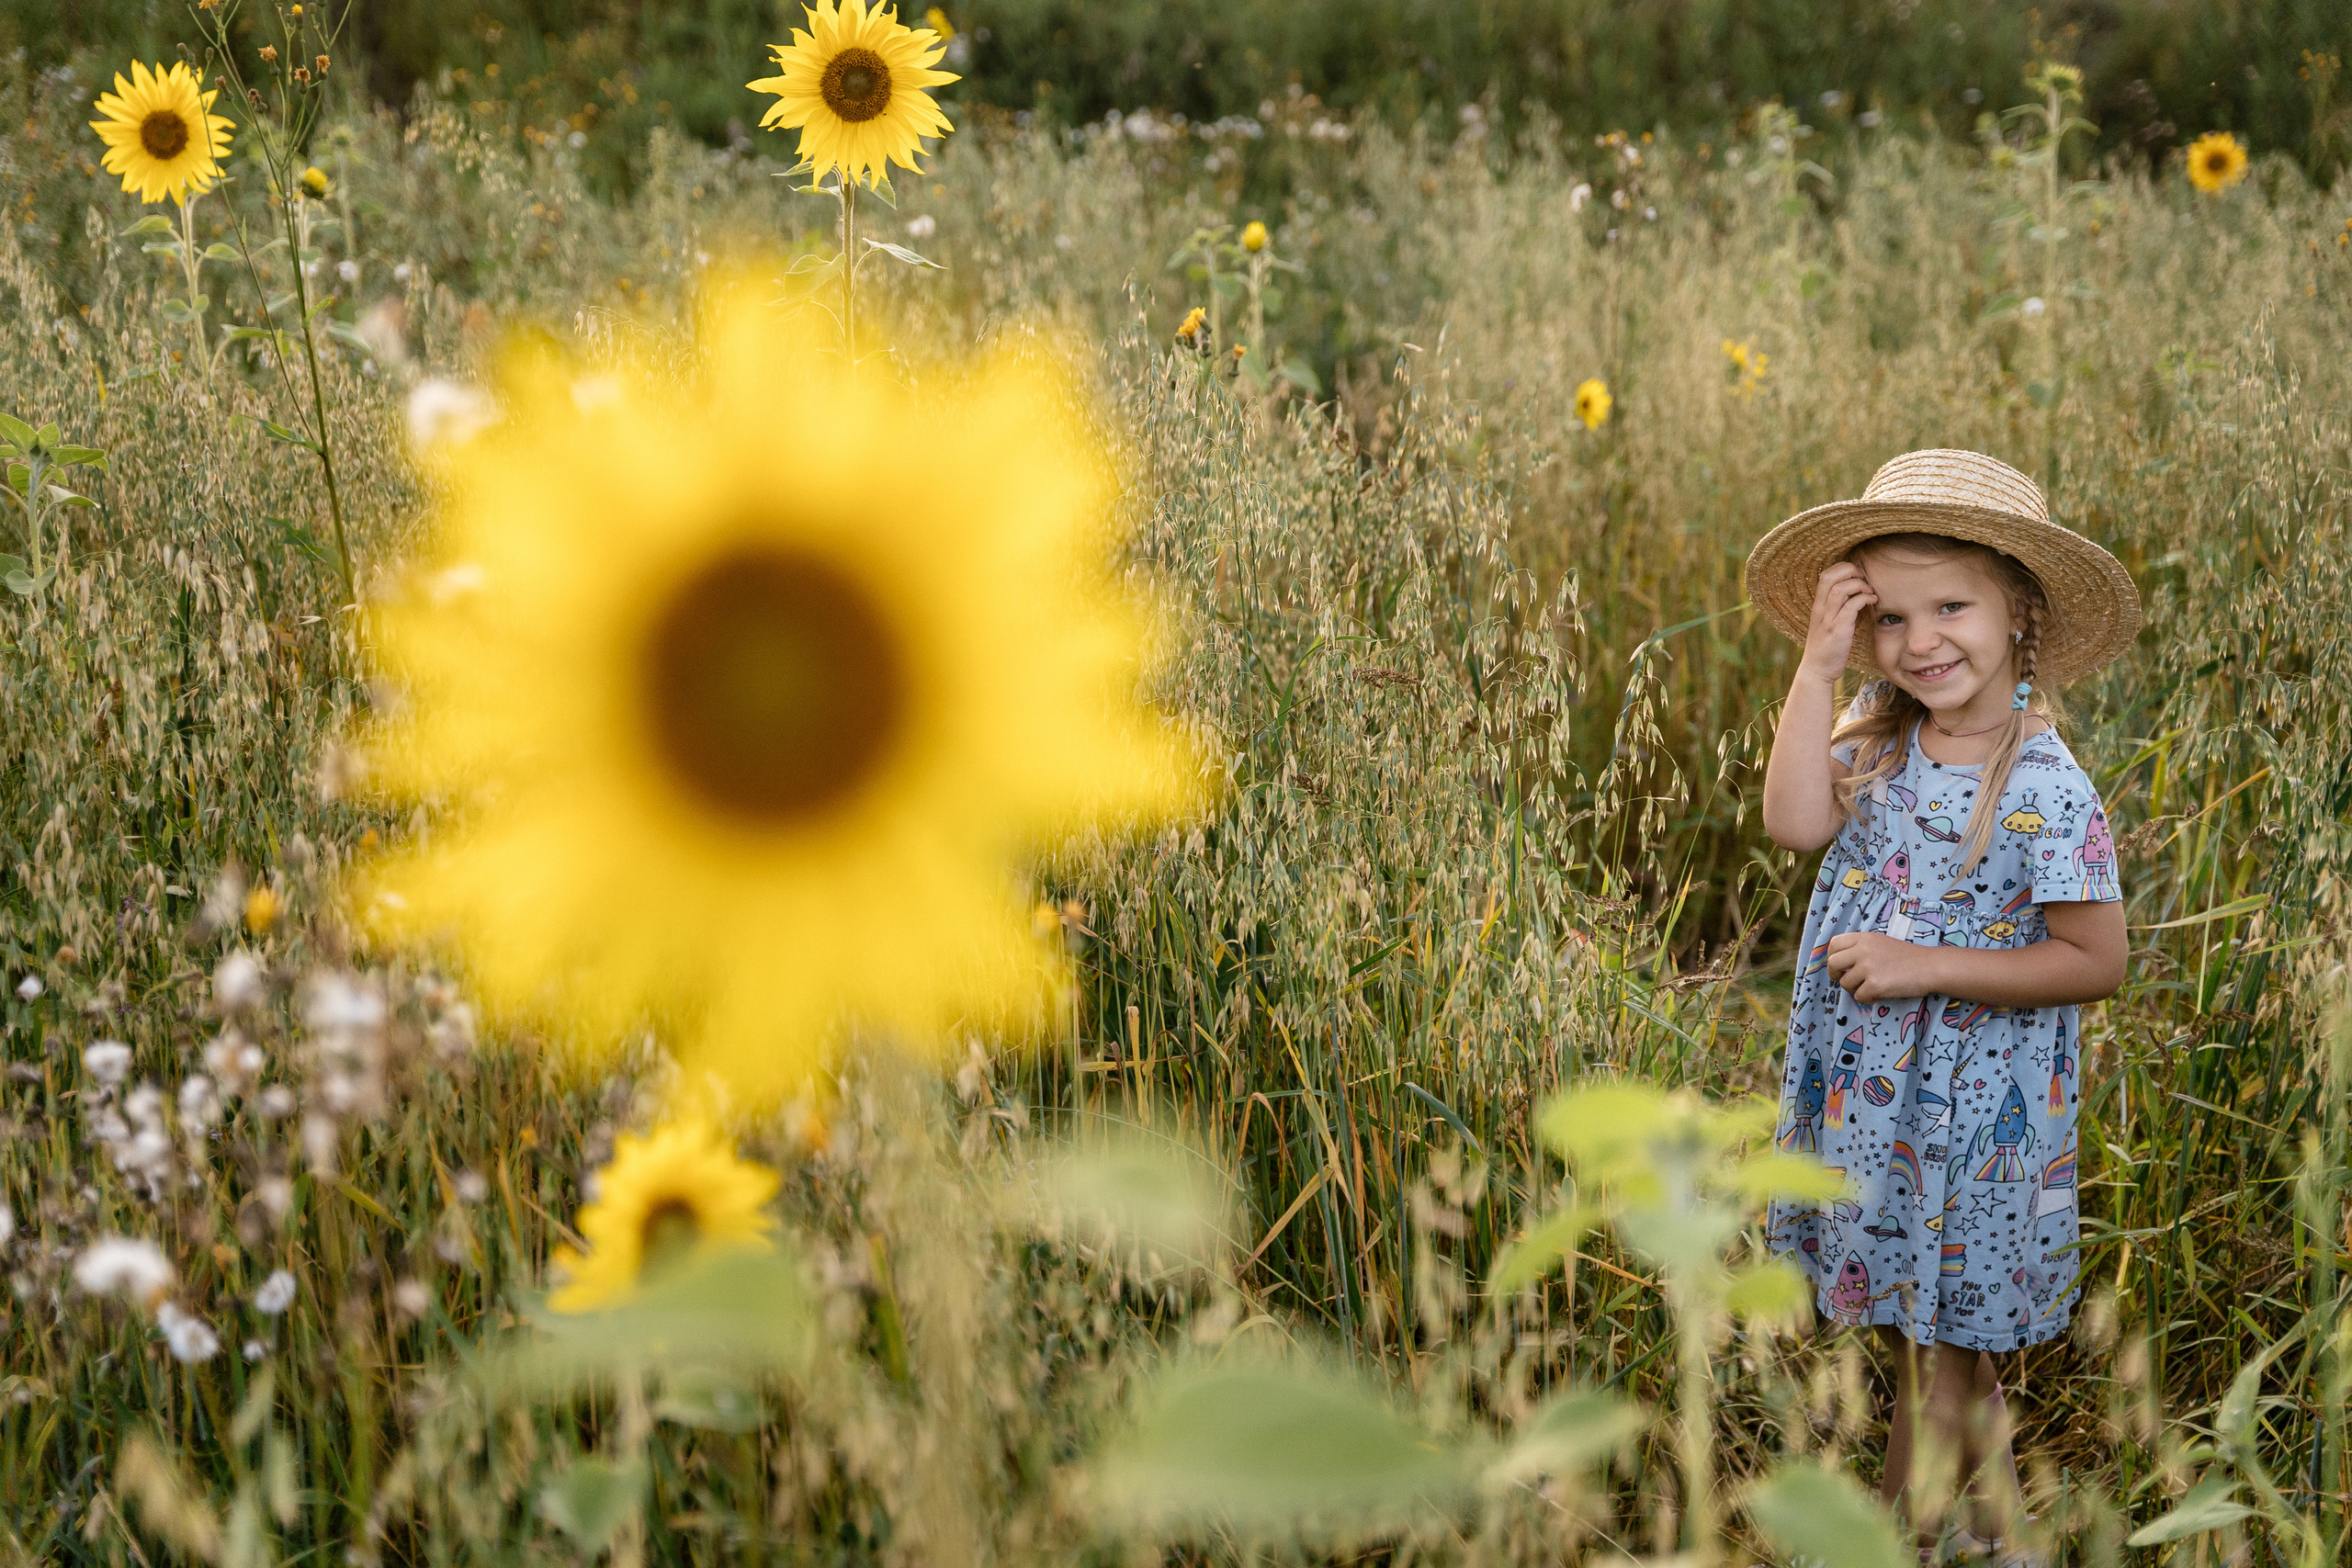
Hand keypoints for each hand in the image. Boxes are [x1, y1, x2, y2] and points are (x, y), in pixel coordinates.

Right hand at [1799, 562, 1876, 684]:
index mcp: (1818, 605)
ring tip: (1870, 591)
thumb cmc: (1827, 646)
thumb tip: (1859, 594)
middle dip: (1850, 571)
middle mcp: (1820, 609)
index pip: (1825, 574)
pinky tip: (1872, 601)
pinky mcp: (1838, 630)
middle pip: (1830, 576)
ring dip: (1859, 585)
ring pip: (1840, 589)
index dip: (1843, 568)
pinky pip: (1851, 607)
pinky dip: (1864, 599)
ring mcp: (1828, 619)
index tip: (1858, 575)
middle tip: (1864, 579)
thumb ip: (1839, 607)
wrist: (1817, 669)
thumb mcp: (1829, 622)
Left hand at [1823, 931, 1938, 1002]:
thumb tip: (1840, 963)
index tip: (1839, 966)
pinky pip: (1859, 997)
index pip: (1834, 944)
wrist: (1930, 967)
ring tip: (1872, 987)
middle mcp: (1862, 950)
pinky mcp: (1875, 984)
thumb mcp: (1880, 943)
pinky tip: (1880, 994)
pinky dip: (1868, 999)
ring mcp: (1868, 967)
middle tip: (1845, 981)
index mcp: (1864, 938)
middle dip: (1835, 975)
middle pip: (1833, 964)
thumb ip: (1860, 948)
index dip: (1832, 957)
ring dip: (1856, 989)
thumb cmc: (1907, 957)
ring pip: (1845, 984)